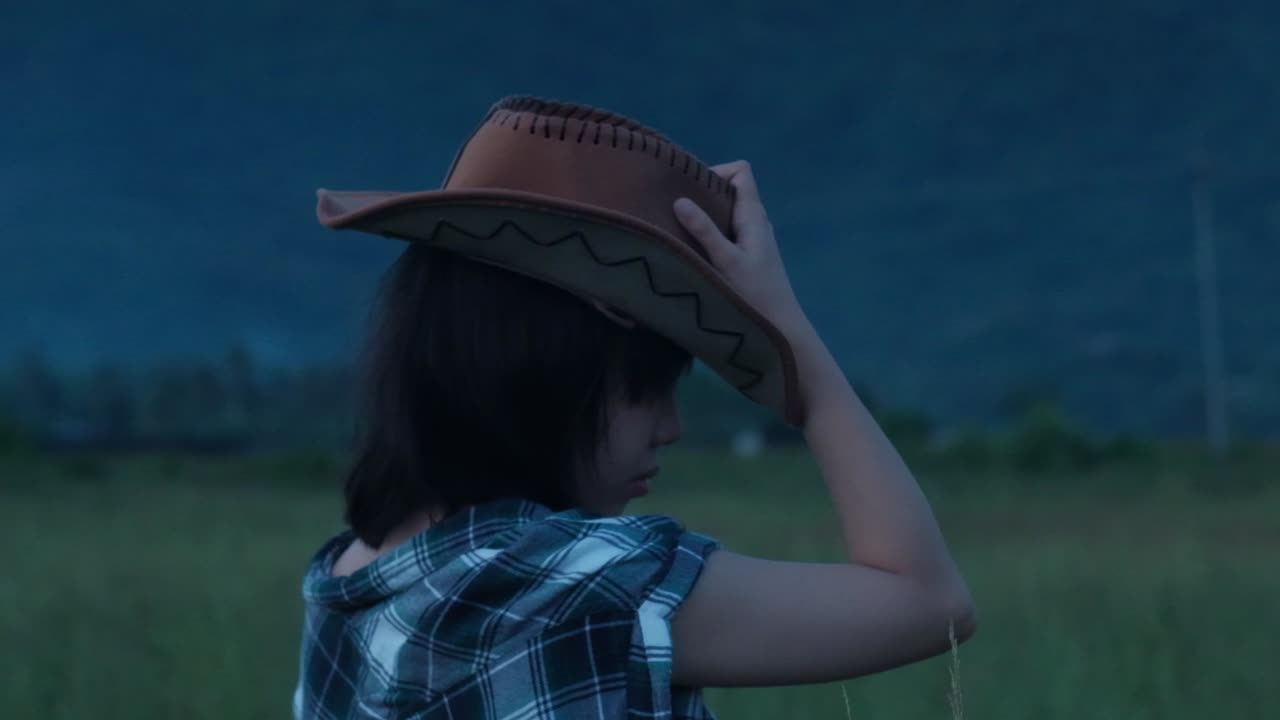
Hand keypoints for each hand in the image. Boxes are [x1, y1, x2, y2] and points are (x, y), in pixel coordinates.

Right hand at [673, 160, 811, 341]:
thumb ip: (704, 231)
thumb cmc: (755, 294)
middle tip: (675, 205)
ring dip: (705, 215)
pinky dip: (710, 232)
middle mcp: (756, 222)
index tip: (692, 186)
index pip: (742, 172)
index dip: (718, 171)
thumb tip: (679, 200)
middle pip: (731, 191)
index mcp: (754, 216)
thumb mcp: (726, 261)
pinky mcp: (747, 257)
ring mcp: (753, 240)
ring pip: (727, 213)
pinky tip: (692, 248)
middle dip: (704, 192)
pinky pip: (727, 233)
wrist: (781, 328)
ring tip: (677, 225)